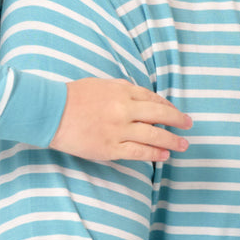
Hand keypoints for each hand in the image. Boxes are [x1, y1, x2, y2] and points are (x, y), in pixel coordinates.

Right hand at [50, 77, 191, 162]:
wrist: (51, 112)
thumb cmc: (72, 97)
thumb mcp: (101, 84)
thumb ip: (122, 89)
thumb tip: (141, 96)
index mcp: (122, 91)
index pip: (153, 99)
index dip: (168, 107)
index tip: (176, 112)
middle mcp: (124, 109)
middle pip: (159, 115)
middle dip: (178, 120)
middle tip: (189, 125)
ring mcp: (118, 129)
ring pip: (153, 135)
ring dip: (172, 140)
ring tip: (183, 144)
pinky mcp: (110, 147)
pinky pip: (138, 152)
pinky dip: (154, 153)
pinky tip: (164, 155)